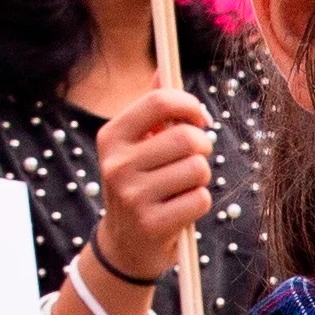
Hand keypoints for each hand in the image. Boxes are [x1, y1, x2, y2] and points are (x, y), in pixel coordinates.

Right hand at [92, 84, 215, 283]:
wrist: (125, 245)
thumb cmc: (140, 185)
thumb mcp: (137, 146)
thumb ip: (152, 110)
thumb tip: (164, 70)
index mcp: (112, 137)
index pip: (159, 101)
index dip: (189, 105)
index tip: (198, 118)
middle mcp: (116, 164)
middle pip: (187, 137)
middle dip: (202, 146)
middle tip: (195, 159)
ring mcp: (132, 196)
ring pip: (198, 169)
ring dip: (201, 177)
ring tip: (184, 186)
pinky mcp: (152, 224)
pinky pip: (201, 199)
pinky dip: (200, 203)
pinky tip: (182, 209)